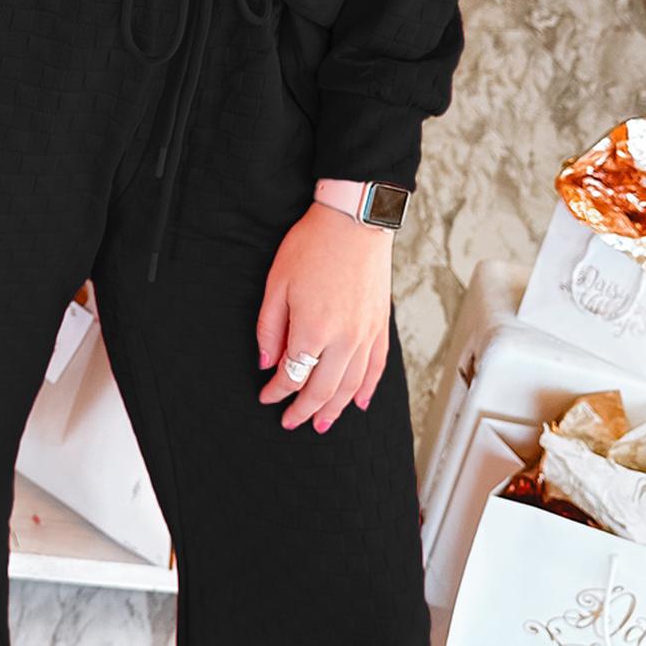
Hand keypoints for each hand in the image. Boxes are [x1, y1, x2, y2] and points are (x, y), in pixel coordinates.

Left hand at [255, 204, 392, 431]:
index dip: (277, 392)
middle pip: (322, 389)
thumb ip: (270, 328)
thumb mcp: (277, 284)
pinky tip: (359, 403)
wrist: (353, 221)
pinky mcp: (380, 326)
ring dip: (335, 409)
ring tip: (321, 424)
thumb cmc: (311, 246)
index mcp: (313, 330)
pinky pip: (376, 367)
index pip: (293, 376)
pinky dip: (367, 389)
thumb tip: (266, 364)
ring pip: (351, 386)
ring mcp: (366, 334)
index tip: (266, 397)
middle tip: (290, 422)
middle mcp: (343, 340)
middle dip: (304, 410)